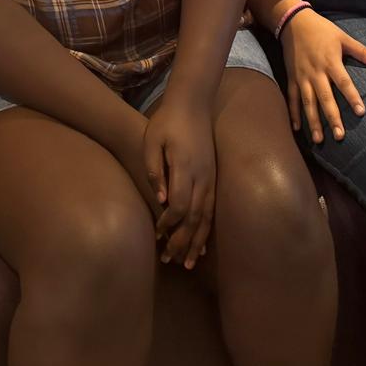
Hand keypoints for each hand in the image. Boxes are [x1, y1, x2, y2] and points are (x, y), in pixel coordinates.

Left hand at [142, 96, 216, 269]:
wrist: (193, 103)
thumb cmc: (167, 121)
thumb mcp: (151, 141)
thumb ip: (154, 171)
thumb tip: (160, 200)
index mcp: (185, 168)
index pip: (179, 206)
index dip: (169, 225)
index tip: (158, 234)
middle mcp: (202, 177)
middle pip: (194, 218)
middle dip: (182, 242)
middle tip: (170, 260)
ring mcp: (211, 178)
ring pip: (206, 218)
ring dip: (197, 241)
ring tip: (188, 262)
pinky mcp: (214, 177)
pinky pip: (211, 209)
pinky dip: (206, 229)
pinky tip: (201, 243)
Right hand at [282, 10, 365, 143]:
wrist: (293, 22)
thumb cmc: (322, 30)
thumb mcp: (343, 37)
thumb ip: (362, 52)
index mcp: (331, 62)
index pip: (344, 83)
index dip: (352, 97)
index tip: (361, 112)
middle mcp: (316, 72)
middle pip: (325, 98)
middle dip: (332, 118)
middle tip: (340, 136)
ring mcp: (302, 77)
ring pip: (308, 103)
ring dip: (313, 122)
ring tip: (319, 140)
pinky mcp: (291, 79)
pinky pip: (292, 99)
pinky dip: (293, 114)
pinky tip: (297, 128)